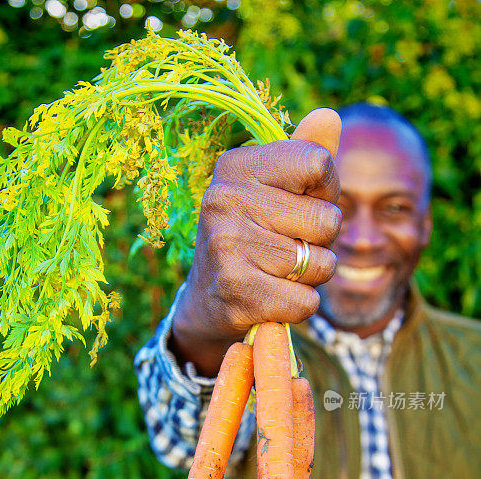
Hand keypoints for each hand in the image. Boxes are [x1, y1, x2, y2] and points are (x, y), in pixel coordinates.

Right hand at [171, 109, 341, 375]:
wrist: (206, 302)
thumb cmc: (251, 238)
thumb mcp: (271, 191)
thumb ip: (304, 155)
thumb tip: (330, 116)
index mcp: (235, 167)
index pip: (318, 164)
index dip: (327, 190)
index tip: (302, 205)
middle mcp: (224, 200)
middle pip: (327, 219)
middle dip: (321, 241)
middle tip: (288, 248)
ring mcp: (227, 247)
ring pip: (321, 263)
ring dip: (312, 276)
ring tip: (279, 273)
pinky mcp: (236, 293)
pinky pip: (306, 301)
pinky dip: (300, 305)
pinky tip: (274, 299)